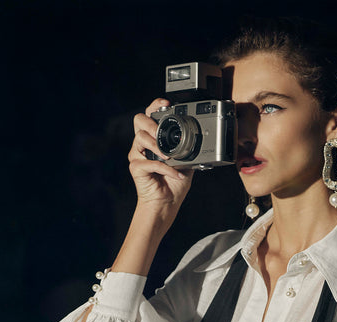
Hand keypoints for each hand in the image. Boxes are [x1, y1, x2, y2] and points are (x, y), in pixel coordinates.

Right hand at [128, 99, 193, 213]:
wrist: (167, 203)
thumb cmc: (174, 184)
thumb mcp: (187, 162)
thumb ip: (189, 149)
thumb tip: (200, 139)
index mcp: (154, 139)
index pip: (150, 115)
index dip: (155, 106)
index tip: (166, 104)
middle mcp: (143, 144)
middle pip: (139, 120)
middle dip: (152, 124)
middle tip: (162, 134)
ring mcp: (137, 155)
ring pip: (140, 138)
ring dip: (157, 146)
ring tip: (169, 157)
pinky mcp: (136, 167)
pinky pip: (149, 162)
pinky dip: (165, 168)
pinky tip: (175, 174)